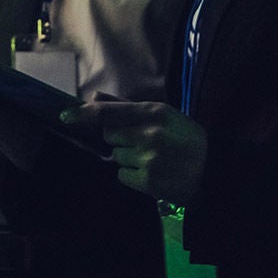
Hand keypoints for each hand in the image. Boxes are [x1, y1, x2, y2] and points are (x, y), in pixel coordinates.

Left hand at [61, 96, 206, 203]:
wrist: (212, 172)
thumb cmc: (186, 139)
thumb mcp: (164, 115)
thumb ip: (127, 107)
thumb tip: (94, 97)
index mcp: (154, 112)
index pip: (109, 112)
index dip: (84, 114)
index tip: (65, 116)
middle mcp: (149, 134)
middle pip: (110, 134)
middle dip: (120, 138)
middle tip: (143, 142)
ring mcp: (148, 159)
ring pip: (115, 156)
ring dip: (127, 157)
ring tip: (153, 158)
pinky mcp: (148, 181)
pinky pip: (122, 175)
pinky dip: (132, 175)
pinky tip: (152, 172)